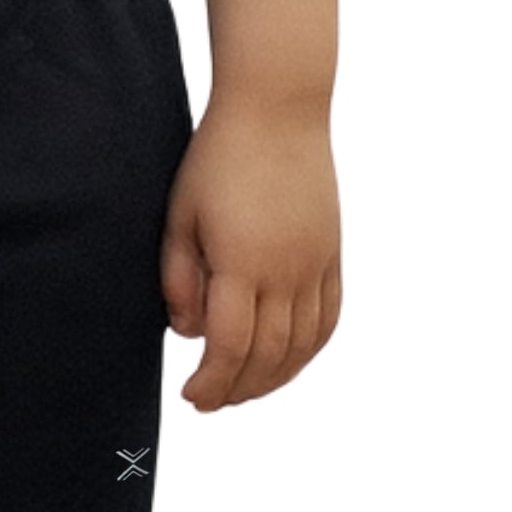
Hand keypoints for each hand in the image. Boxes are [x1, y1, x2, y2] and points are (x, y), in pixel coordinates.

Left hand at [159, 97, 340, 409]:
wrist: (278, 109)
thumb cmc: (218, 159)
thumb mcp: (180, 218)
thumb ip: (179, 279)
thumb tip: (187, 332)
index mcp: (242, 264)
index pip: (230, 347)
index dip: (211, 383)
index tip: (192, 396)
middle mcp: (286, 271)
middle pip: (268, 356)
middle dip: (237, 390)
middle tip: (211, 402)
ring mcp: (316, 264)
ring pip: (303, 345)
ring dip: (274, 379)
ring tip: (244, 390)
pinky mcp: (332, 253)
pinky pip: (330, 317)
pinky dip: (310, 350)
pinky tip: (288, 361)